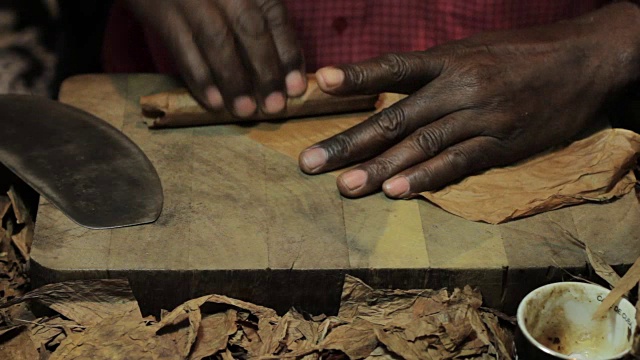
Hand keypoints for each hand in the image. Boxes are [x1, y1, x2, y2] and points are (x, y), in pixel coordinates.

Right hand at [125, 0, 305, 116]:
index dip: (288, 53)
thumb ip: (259, 19)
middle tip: (274, 106)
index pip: (274, 15)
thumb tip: (286, 71)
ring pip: (216, 39)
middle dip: (264, 71)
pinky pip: (181, 48)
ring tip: (245, 110)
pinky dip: (199, 77)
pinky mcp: (160, 12)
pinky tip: (213, 102)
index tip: (296, 88)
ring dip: (233, 80)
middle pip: (249, 27)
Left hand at [299, 2, 639, 198]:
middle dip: (349, 141)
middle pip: (395, 116)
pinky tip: (398, 191)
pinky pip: (459, 162)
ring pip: (421, 144)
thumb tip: (390, 89)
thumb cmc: (523, 54)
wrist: (586, 60)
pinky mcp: (502, 144)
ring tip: (345, 186)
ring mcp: (481, 117)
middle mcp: (460, 86)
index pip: (395, 66)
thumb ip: (433, 71)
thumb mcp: (476, 49)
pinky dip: (427, 178)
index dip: (357, 76)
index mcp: (450, 58)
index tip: (319, 83)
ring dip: (379, 168)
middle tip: (310, 162)